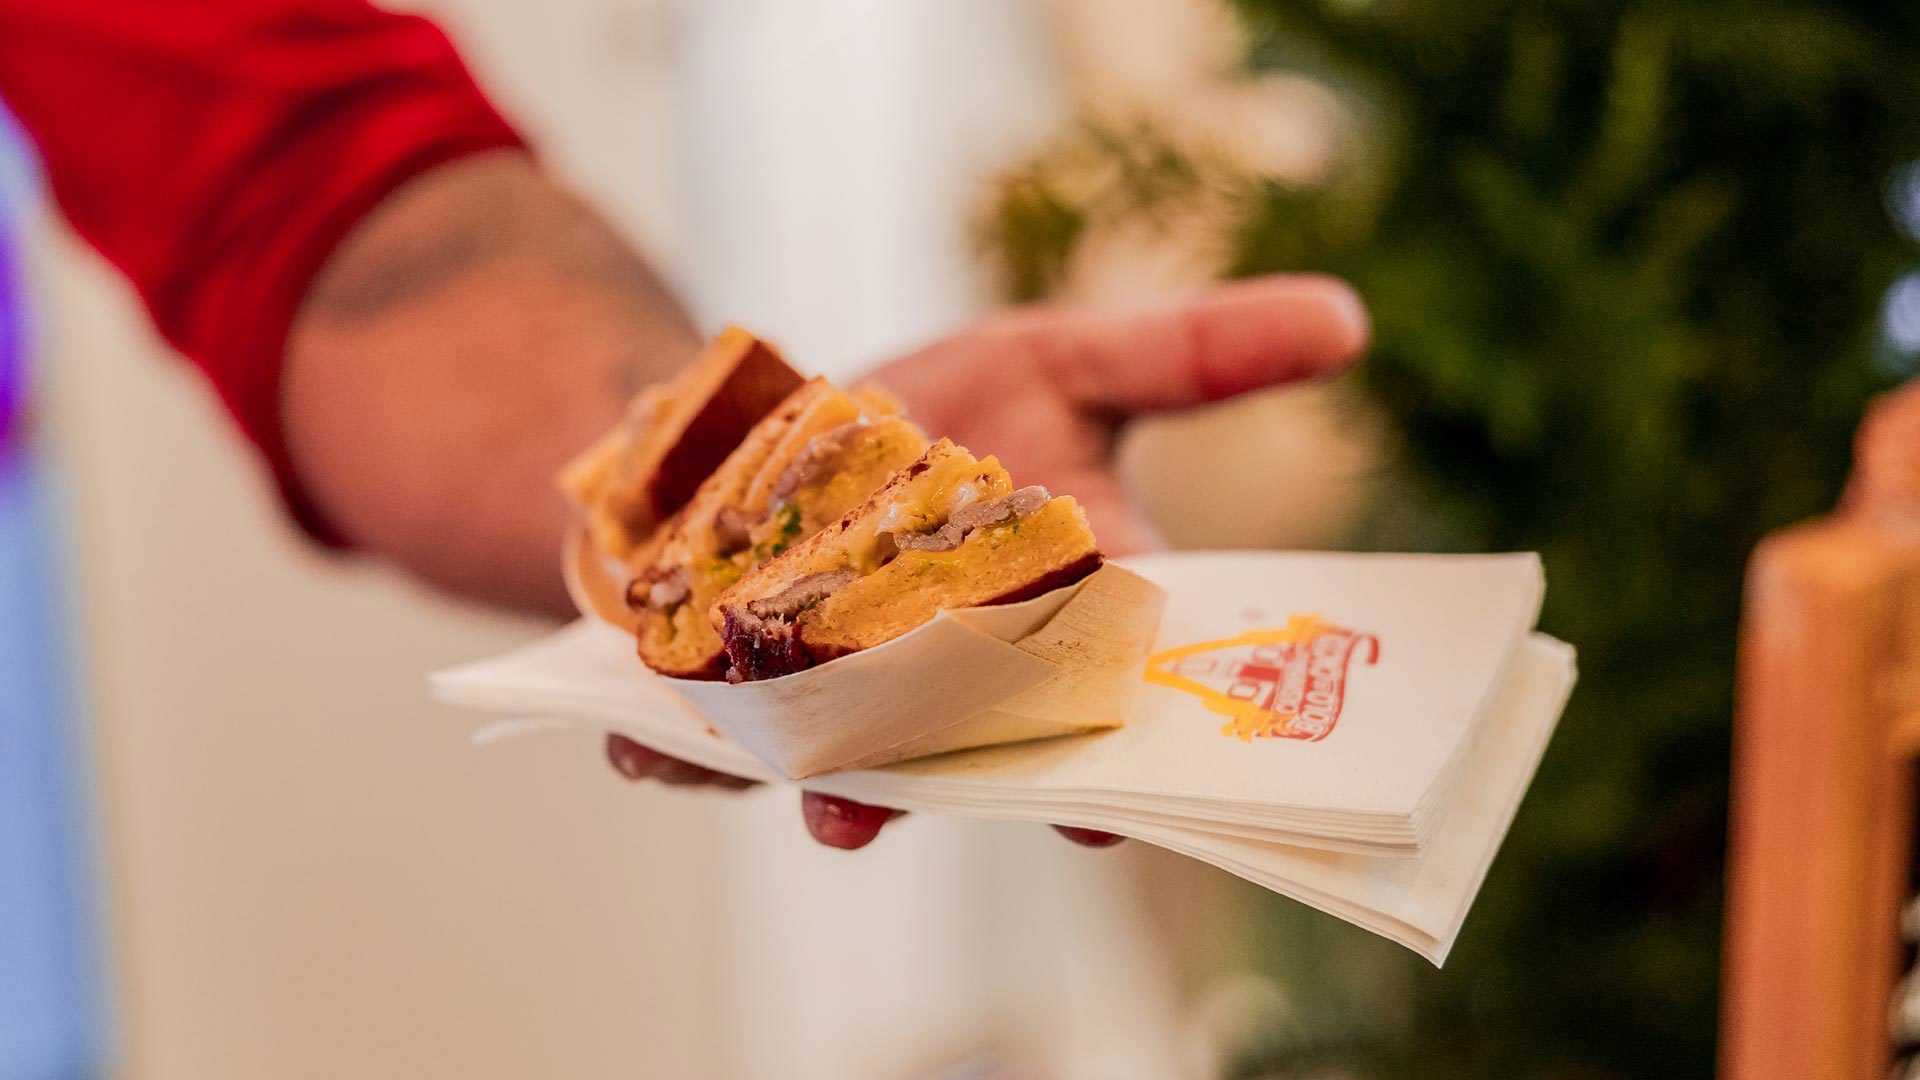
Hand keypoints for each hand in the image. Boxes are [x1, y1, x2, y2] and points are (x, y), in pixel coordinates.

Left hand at [608, 274, 1368, 849]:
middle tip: (985, 822)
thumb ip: (1192, 356)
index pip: (1099, 710)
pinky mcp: (722, 703)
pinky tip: (648, 742)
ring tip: (836, 805)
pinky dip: (672, 753)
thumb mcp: (1058, 360)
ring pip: (841, 777)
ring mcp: (833, 708)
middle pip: (979, 761)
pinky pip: (693, 748)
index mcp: (1042, 630)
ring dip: (840, 795)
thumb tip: (1352, 318)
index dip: (1119, 763)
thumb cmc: (931, 414)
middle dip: (988, 792)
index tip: (1128, 802)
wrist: (759, 431)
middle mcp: (944, 690)